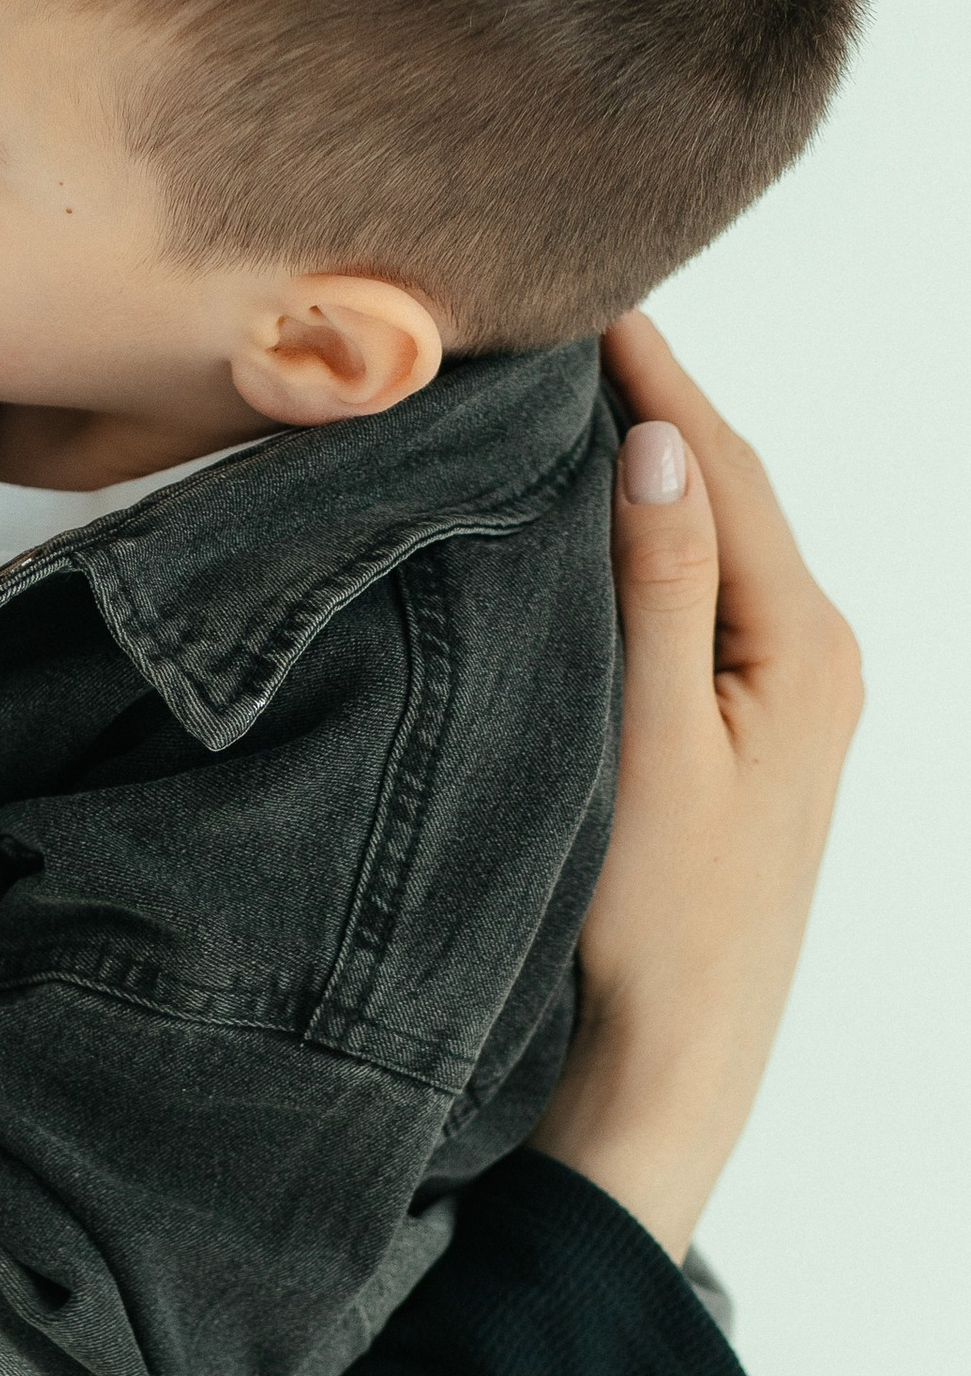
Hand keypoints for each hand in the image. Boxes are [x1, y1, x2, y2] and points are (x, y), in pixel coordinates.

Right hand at [526, 312, 862, 1257]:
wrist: (670, 1077)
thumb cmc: (657, 934)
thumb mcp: (649, 745)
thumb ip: (656, 589)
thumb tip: (654, 443)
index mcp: (806, 649)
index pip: (721, 468)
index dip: (654, 376)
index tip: (586, 299)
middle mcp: (815, 662)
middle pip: (725, 494)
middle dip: (652, 407)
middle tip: (561, 328)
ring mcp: (785, 705)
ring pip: (710, 547)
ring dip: (645, 474)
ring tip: (565, 402)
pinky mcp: (743, 743)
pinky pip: (696, 605)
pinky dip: (645, 548)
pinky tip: (589, 530)